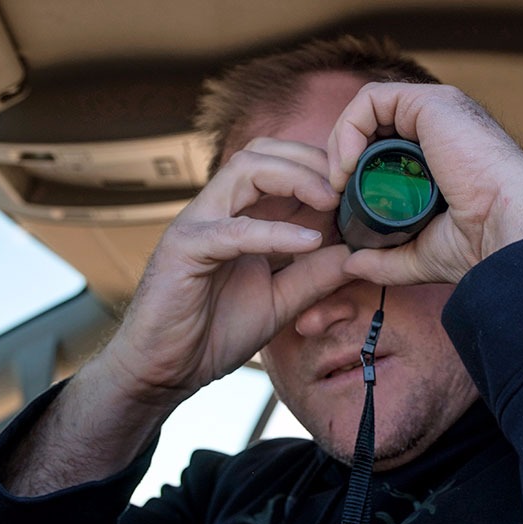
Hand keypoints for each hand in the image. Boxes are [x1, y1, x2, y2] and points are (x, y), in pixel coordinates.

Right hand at [96, 138, 352, 408]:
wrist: (163, 371)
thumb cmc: (213, 332)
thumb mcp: (279, 302)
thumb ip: (313, 277)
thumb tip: (355, 256)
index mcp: (236, 215)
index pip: (277, 165)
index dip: (320, 167)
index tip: (358, 187)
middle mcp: (215, 210)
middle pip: (261, 152)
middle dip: (310, 158)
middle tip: (349, 184)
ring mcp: (197, 224)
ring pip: (244, 171)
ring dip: (295, 178)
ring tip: (332, 200)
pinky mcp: (184, 250)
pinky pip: (234, 231)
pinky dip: (275, 233)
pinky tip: (309, 242)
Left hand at [326, 83, 522, 285]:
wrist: (511, 232)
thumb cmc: (481, 244)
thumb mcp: (421, 253)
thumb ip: (385, 258)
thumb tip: (351, 264)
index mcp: (442, 152)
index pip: (384, 144)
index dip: (353, 168)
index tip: (340, 203)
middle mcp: (440, 126)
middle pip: (372, 123)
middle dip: (342, 154)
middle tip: (333, 192)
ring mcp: (437, 110)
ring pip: (367, 108)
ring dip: (341, 141)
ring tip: (338, 179)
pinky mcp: (431, 102)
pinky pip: (371, 99)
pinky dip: (349, 127)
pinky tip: (348, 164)